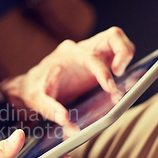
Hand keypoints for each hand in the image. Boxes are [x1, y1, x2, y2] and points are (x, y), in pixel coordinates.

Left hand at [1, 27, 134, 127]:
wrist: (31, 84)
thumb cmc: (34, 89)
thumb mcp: (37, 100)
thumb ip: (50, 109)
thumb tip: (65, 121)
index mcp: (66, 54)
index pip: (91, 56)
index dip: (103, 71)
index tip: (110, 89)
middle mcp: (80, 49)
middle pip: (112, 36)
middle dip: (123, 51)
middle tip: (120, 73)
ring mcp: (90, 52)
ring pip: (117, 40)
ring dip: (126, 55)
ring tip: (121, 76)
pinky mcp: (97, 61)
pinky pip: (116, 52)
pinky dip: (124, 62)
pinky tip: (120, 81)